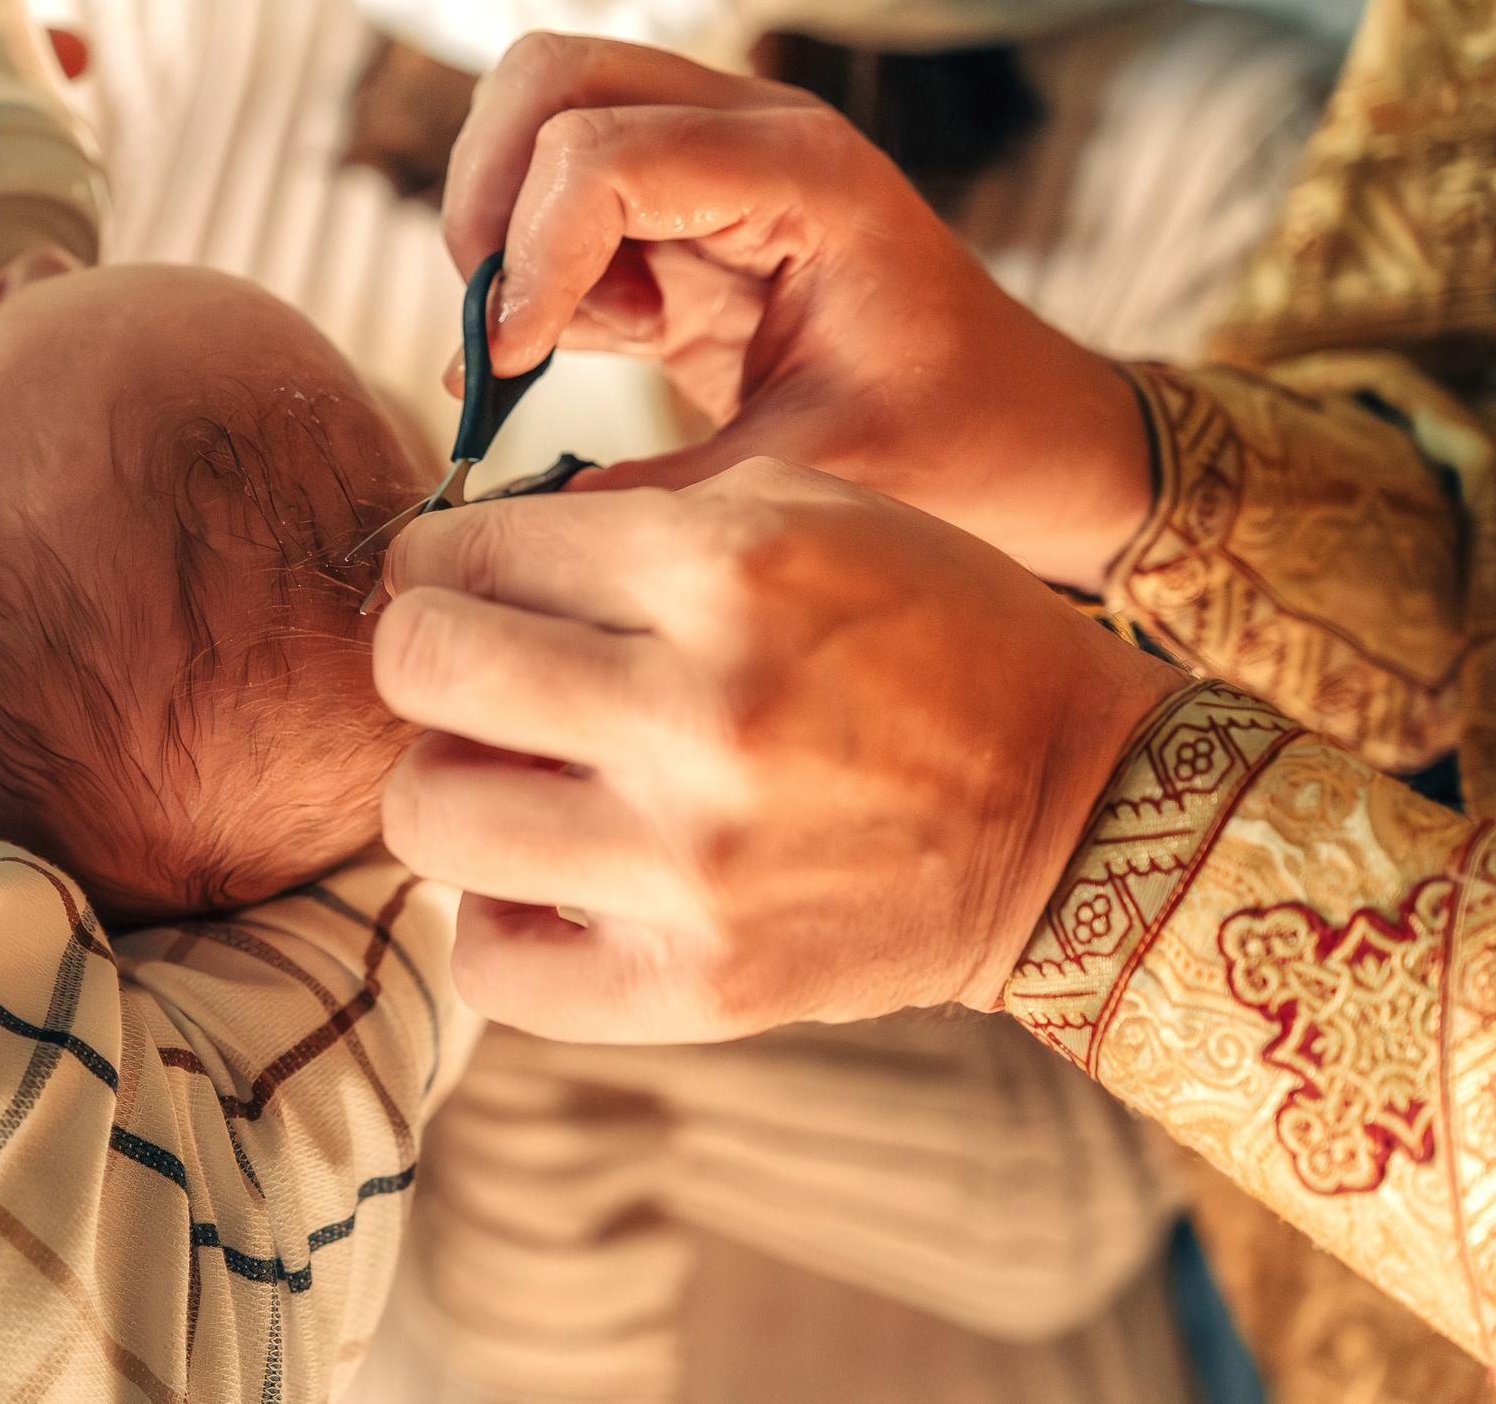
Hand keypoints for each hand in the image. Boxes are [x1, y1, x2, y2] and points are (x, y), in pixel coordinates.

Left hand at [371, 460, 1184, 1042]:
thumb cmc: (928, 639)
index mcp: (728, 568)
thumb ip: (631, 514)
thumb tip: (457, 558)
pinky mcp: (703, 985)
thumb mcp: (808, 510)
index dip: (438, 561)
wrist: (1076, 815)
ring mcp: (696, 862)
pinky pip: (489, 963)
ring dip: (451, 788)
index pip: (466, 553)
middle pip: (420, 669)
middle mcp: (702, 712)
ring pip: (426, 816)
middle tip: (467, 669)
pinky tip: (555, 883)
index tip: (457, 582)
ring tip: (517, 778)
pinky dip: (500, 923)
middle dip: (420, 655)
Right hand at [441, 32, 1152, 592]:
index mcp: (803, 172)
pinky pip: (560, 197)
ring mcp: (712, 160)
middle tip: (501, 328)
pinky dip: (530, 271)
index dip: (530, 253)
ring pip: (539, 116)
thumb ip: (659, 490)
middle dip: (488, 198)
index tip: (512, 363)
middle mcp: (751, 132)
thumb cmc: (960, 445)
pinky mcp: (683, 214)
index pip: (602, 152)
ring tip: (548, 344)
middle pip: (548, 77)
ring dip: (505, 227)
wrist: (1034, 437)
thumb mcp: (812, 477)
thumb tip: (515, 517)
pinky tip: (558, 355)